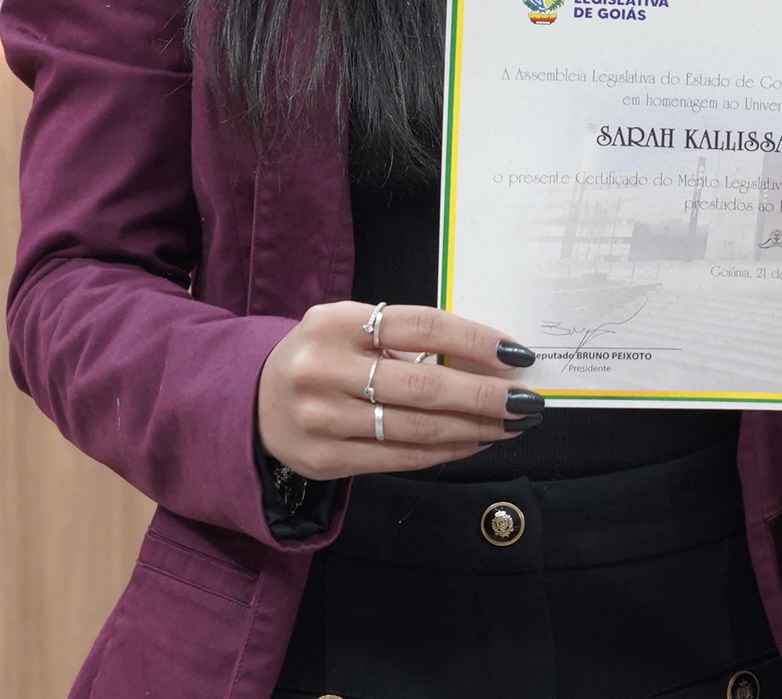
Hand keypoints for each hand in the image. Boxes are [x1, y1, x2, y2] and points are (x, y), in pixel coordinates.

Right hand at [256, 301, 540, 481]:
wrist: (254, 401)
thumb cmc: (324, 356)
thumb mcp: (349, 327)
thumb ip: (403, 336)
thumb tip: (485, 357)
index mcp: (336, 322)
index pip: (422, 327)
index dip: (474, 341)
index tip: (517, 355)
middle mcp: (325, 369)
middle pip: (424, 386)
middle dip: (486, 396)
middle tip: (527, 402)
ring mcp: (322, 418)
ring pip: (417, 428)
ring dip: (474, 428)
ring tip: (511, 424)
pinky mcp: (326, 459)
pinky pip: (400, 457)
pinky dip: (445, 451)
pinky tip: (474, 442)